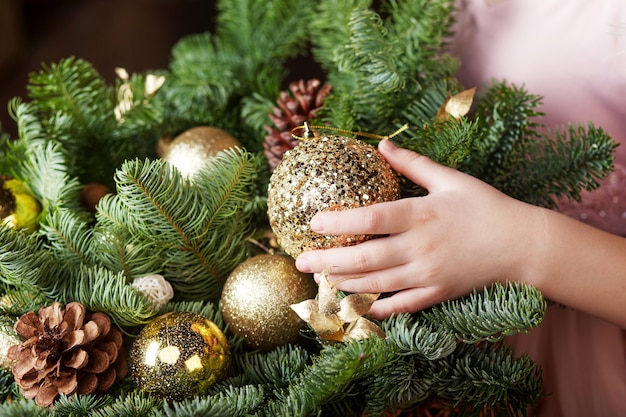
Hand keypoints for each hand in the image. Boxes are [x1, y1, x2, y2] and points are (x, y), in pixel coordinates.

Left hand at [295, 140, 542, 319]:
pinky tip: (354, 308)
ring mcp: (427, 274)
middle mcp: (419, 247)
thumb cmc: (486, 207)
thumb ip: (413, 164)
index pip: (370, 219)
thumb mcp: (450, 179)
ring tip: (319, 280)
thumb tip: (380, 143)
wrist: (523, 245)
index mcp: (421, 214)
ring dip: (343, 284)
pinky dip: (375, 309)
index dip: (338, 222)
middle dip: (327, 261)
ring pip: (376, 284)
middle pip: (363, 258)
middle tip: (300, 260)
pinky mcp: (436, 293)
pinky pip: (400, 306)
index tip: (312, 222)